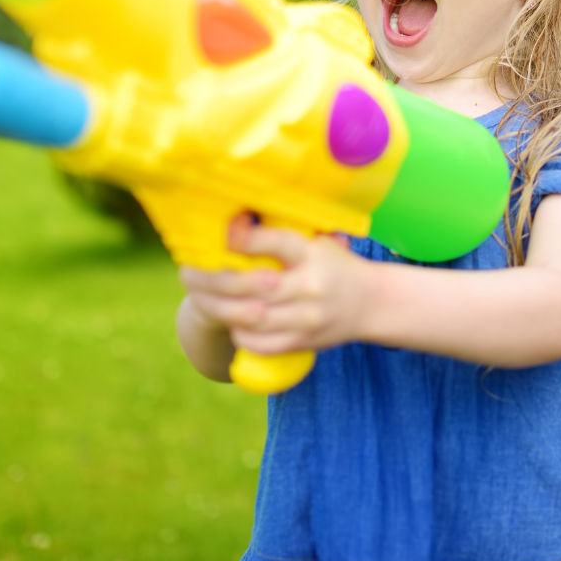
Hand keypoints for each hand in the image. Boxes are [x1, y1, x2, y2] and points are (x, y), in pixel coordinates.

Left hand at [178, 215, 375, 355]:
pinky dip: (239, 332)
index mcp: (313, 254)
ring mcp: (306, 318)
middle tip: (188, 272)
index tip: (222, 233)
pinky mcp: (303, 341)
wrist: (373, 304)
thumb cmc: (337, 266)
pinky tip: (228, 320)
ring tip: (197, 296)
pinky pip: (260, 342)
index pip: (276, 242)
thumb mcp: (319, 242)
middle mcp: (310, 286)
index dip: (244, 238)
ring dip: (216, 307)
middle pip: (252, 285)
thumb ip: (285, 235)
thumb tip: (237, 218)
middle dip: (212, 279)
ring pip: (250, 316)